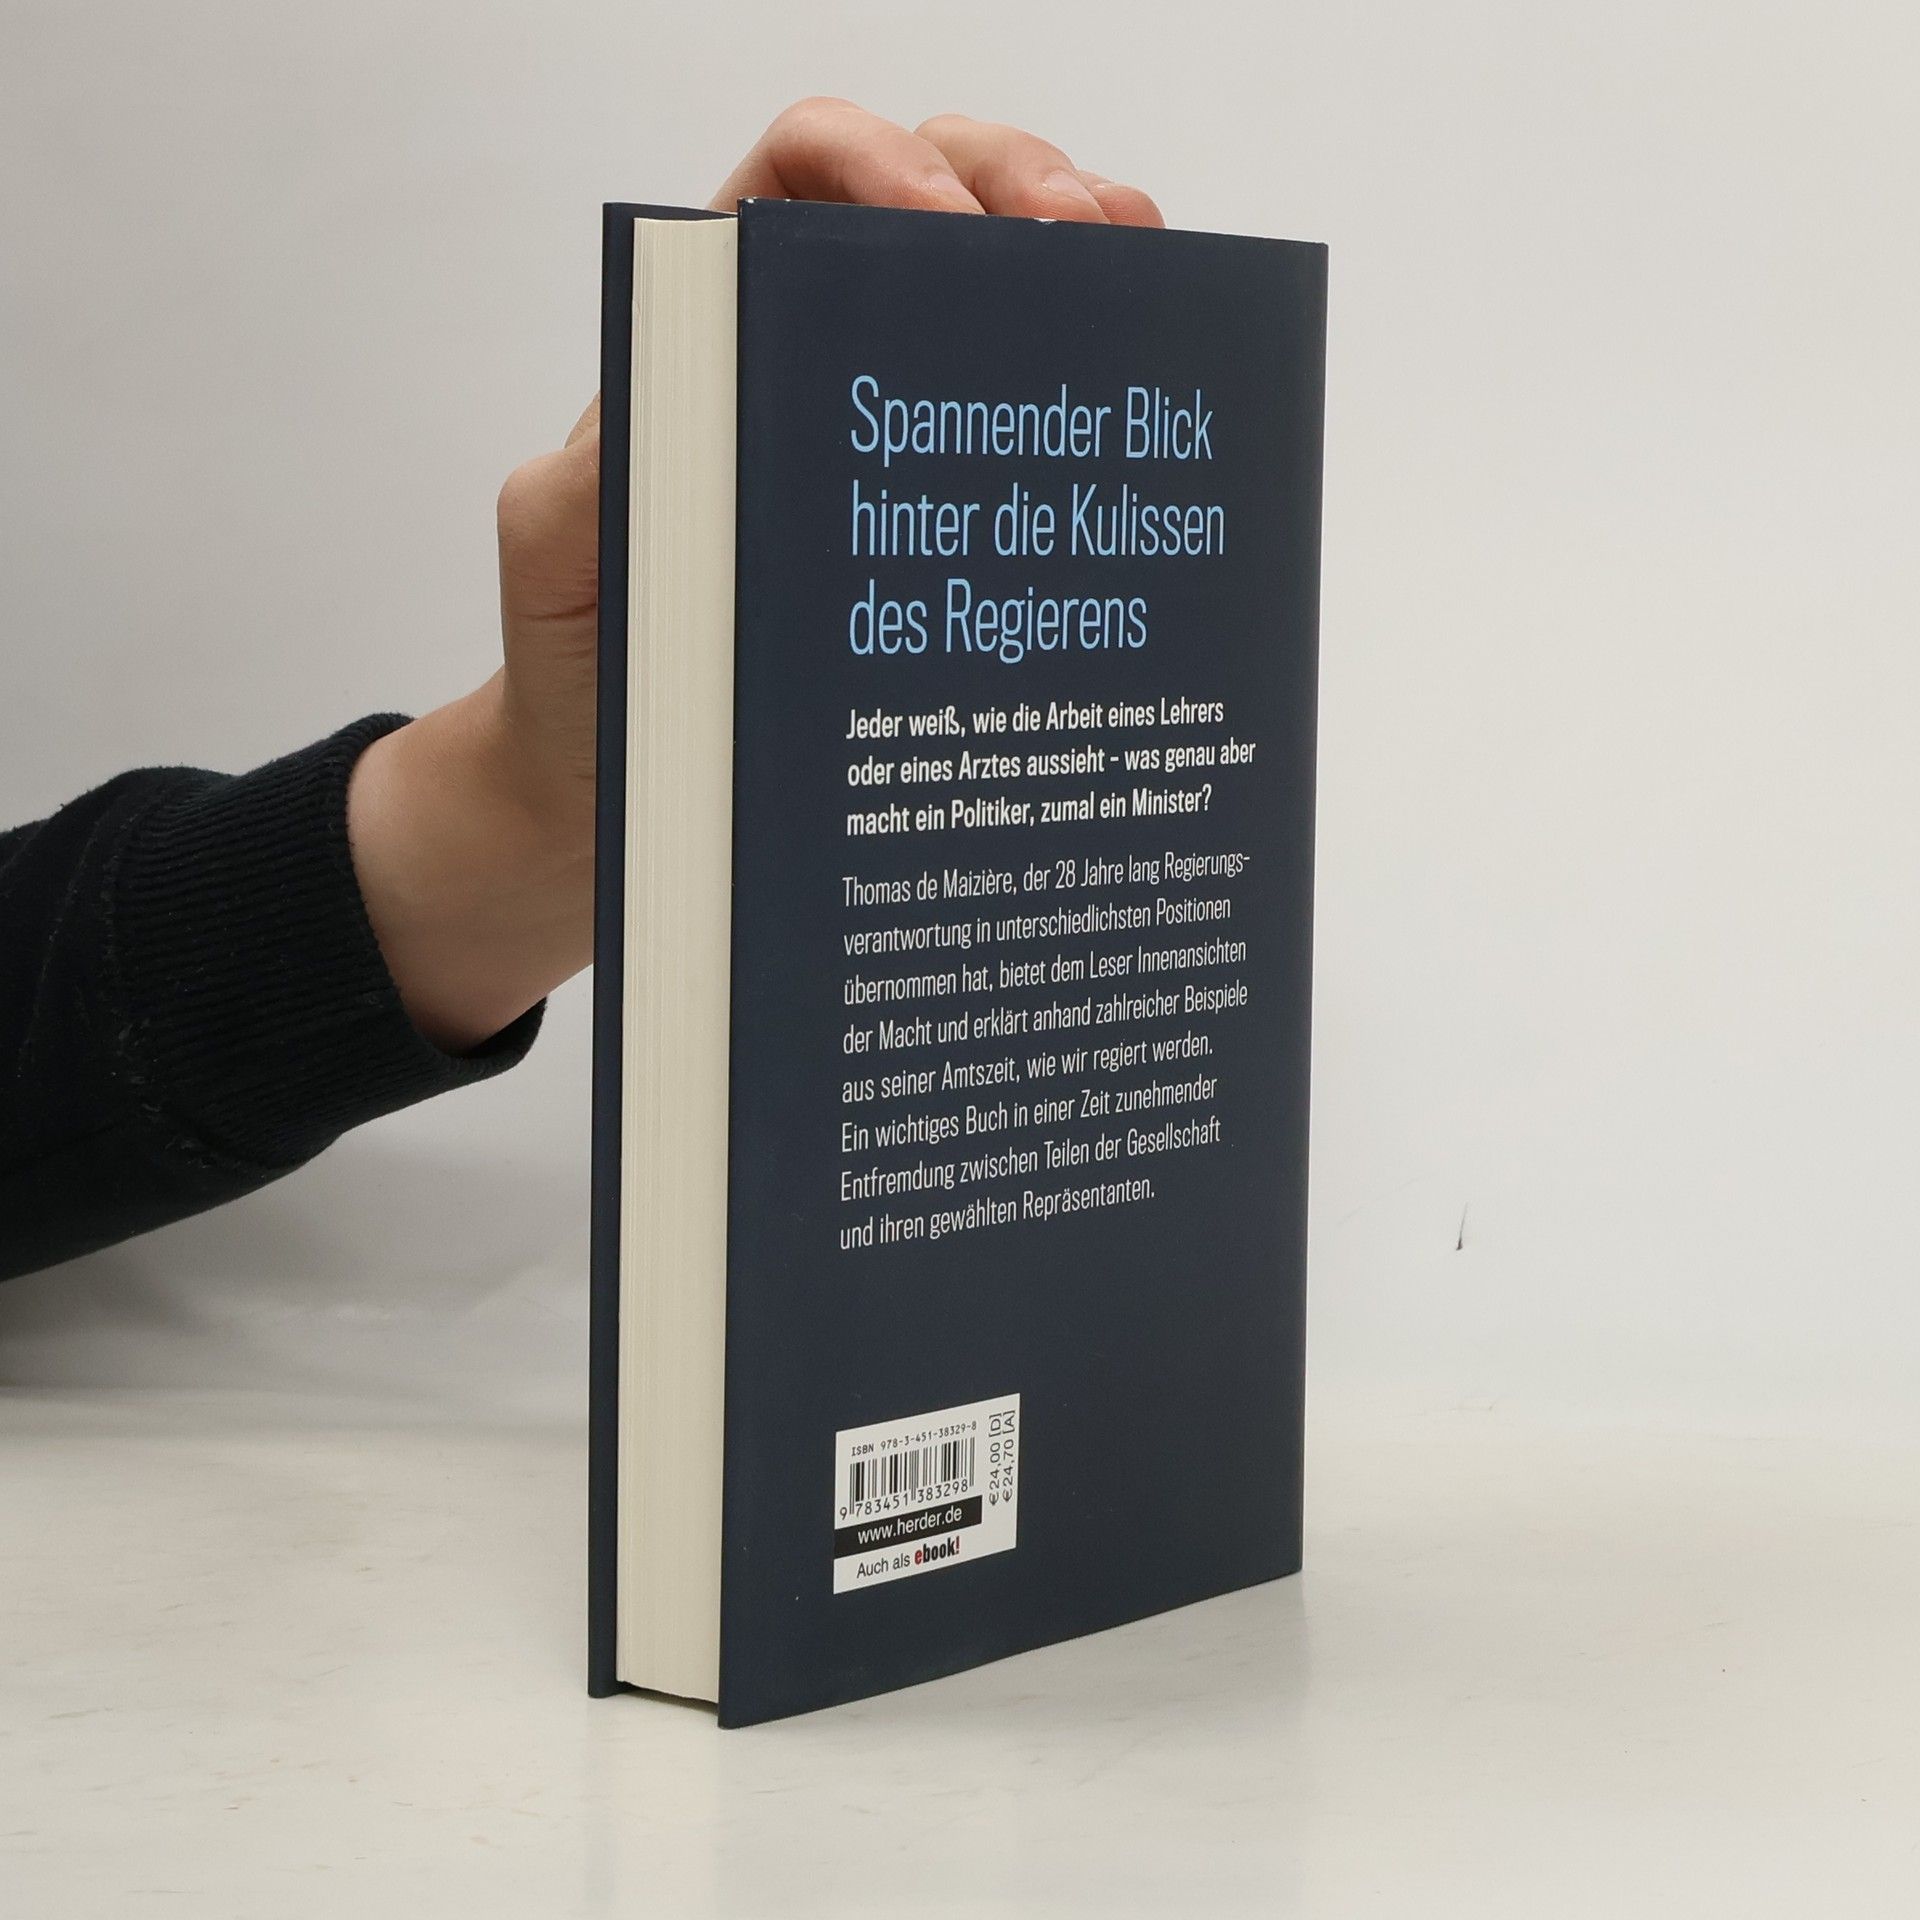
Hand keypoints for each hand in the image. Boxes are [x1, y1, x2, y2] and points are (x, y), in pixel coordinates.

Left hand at [347, 101, 1162, 1051]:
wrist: (632, 818)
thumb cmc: (587, 687)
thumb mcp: (563, 574)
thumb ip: (590, 485)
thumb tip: (677, 412)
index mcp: (717, 348)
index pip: (801, 182)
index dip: (881, 162)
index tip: (946, 227)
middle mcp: (812, 375)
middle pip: (931, 207)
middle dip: (1021, 190)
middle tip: (1089, 249)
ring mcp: (892, 456)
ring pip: (1000, 307)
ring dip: (1083, 277)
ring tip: (1144, 303)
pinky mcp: (949, 541)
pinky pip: (1028, 447)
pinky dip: (1094, 406)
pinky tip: (1142, 423)